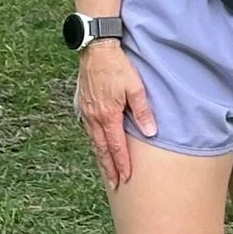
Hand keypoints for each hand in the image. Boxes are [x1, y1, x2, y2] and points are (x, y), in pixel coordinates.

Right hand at [76, 42, 154, 190]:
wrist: (96, 49)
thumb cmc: (118, 67)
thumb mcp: (135, 88)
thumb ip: (142, 111)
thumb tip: (150, 132)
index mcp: (107, 115)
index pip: (115, 146)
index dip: (121, 163)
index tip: (125, 178)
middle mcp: (93, 117)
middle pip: (102, 148)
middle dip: (108, 167)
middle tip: (114, 183)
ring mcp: (85, 111)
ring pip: (93, 140)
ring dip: (100, 156)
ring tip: (106, 169)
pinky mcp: (82, 104)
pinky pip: (88, 129)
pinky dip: (94, 141)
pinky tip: (97, 144)